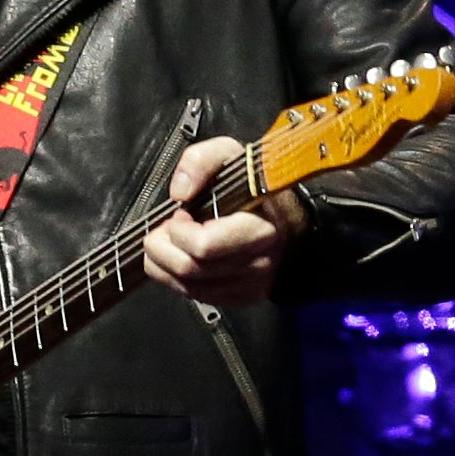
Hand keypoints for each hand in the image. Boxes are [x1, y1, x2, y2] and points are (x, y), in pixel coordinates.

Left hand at [141, 136, 306, 307]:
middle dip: (161, 249)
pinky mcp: (241, 297)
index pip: (203, 246)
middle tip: (162, 231)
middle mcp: (255, 262)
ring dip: (164, 266)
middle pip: (188, 269)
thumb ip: (200, 161)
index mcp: (258, 229)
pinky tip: (179, 258)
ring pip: (187, 287)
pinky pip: (196, 296)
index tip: (180, 215)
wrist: (293, 223)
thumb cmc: (260, 192)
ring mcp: (248, 285)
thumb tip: (179, 191)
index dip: (179, 230)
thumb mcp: (232, 158)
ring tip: (167, 243)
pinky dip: (176, 279)